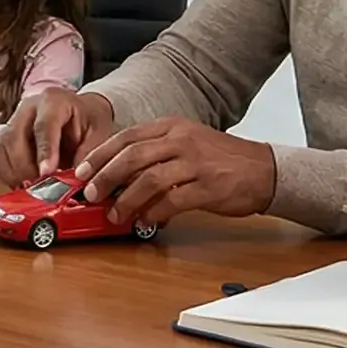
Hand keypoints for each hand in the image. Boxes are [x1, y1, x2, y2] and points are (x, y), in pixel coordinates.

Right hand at [0, 88, 114, 185]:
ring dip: (14, 174)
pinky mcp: (5, 138)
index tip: (46, 173)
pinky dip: (8, 175)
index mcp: (54, 101)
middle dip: (25, 168)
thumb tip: (74, 182)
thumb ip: (87, 156)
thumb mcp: (98, 136)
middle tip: (40, 188)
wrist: (80, 115)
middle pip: (14, 138)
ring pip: (1, 149)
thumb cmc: (89, 124)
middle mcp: (28, 108)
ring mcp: (13, 122)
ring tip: (32, 190)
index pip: (43, 126)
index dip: (44, 151)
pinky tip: (23, 185)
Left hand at [74, 115, 274, 229]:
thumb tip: (118, 173)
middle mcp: (181, 140)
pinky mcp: (209, 187)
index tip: (81, 171)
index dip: (100, 155)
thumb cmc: (221, 159)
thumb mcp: (186, 143)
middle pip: (132, 156)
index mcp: (172, 127)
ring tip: (115, 214)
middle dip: (105, 176)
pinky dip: (155, 212)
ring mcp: (196, 163)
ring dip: (126, 199)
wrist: (265, 169)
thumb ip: (155, 152)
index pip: (126, 137)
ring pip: (149, 179)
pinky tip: (146, 220)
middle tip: (90, 194)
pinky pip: (173, 200)